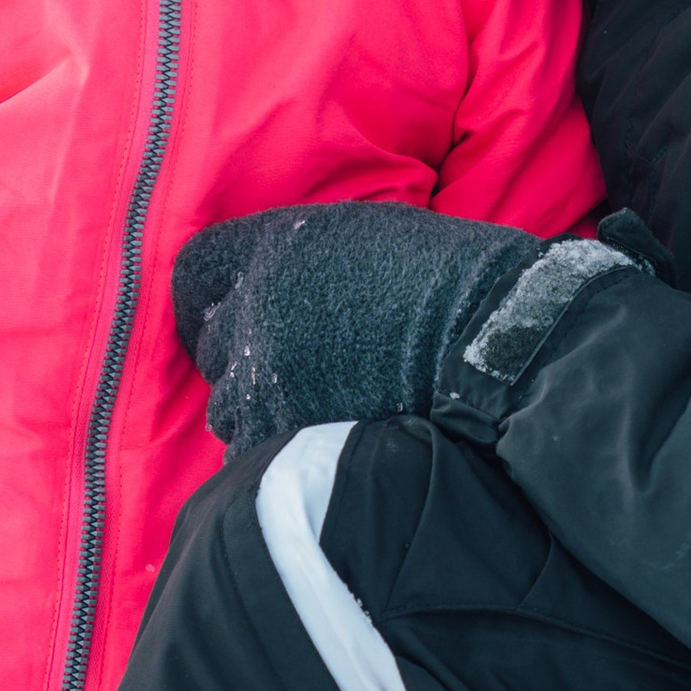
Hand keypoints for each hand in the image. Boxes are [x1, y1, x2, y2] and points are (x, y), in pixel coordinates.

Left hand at [172, 204, 544, 454]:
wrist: (493, 349)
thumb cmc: (454, 285)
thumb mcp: (371, 234)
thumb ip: (305, 255)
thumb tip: (280, 279)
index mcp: (272, 251)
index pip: (198, 271)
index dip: (214, 297)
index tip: (234, 314)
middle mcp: (253, 311)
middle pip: (215, 343)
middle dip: (245, 356)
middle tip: (294, 369)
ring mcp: (264, 379)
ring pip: (227, 406)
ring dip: (258, 409)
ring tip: (312, 413)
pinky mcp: (285, 437)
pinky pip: (252, 455)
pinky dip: (278, 454)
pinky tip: (319, 447)